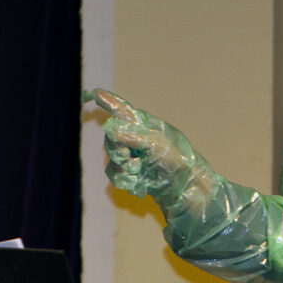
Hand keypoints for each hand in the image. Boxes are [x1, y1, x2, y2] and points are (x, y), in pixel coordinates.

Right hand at [85, 88, 213, 211]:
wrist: (186, 190)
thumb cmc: (178, 163)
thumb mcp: (157, 145)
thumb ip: (133, 136)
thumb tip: (111, 128)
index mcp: (146, 125)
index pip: (124, 111)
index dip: (109, 102)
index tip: (96, 92)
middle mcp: (137, 138)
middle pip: (111, 138)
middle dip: (117, 150)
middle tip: (131, 158)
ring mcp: (134, 156)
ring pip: (112, 158)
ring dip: (122, 167)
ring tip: (138, 171)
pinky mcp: (132, 172)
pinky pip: (115, 173)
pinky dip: (123, 179)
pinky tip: (136, 182)